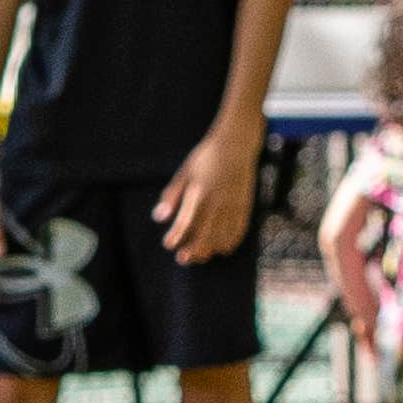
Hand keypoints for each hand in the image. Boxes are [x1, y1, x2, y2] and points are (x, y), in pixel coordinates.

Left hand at [158, 126, 252, 260]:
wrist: (236, 144)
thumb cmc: (206, 158)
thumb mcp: (185, 173)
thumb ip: (172, 195)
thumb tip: (158, 218)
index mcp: (200, 191)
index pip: (186, 220)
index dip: (176, 235)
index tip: (168, 244)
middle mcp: (217, 200)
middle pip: (205, 233)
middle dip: (193, 249)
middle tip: (183, 259)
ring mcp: (233, 204)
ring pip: (223, 235)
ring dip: (211, 249)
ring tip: (201, 255)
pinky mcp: (244, 205)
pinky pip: (239, 230)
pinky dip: (230, 242)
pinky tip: (222, 249)